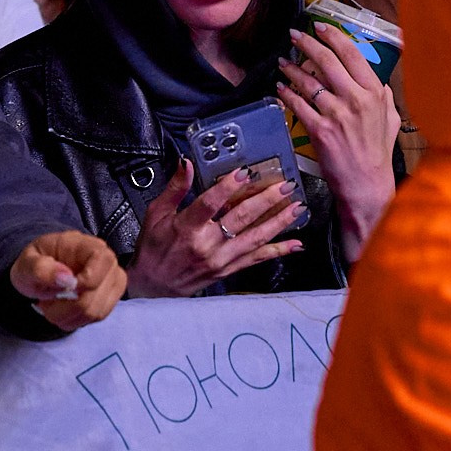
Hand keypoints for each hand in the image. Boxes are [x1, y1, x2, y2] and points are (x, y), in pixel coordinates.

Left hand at [10, 230, 126, 331]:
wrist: (39, 272)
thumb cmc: (35, 263)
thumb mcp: (27, 263)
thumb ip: (41, 268)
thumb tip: (66, 278)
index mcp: (88, 245)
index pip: (103, 261)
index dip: (84, 282)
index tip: (60, 289)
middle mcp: (107, 262)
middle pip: (97, 295)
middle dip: (67, 306)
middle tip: (45, 304)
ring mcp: (112, 281)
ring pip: (97, 311)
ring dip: (69, 316)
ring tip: (52, 308)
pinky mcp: (110, 299)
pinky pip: (97, 317)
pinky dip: (76, 320)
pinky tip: (63, 312)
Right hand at [126, 159, 304, 298]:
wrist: (153, 286)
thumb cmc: (154, 248)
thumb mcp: (156, 213)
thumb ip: (175, 188)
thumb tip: (186, 163)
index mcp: (186, 228)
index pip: (210, 204)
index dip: (228, 187)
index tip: (244, 173)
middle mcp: (206, 245)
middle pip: (240, 219)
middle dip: (265, 201)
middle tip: (283, 186)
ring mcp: (220, 259)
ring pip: (255, 238)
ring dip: (278, 222)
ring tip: (296, 208)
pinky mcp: (228, 270)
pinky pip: (257, 259)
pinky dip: (277, 251)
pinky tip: (295, 244)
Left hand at [280, 25, 400, 258]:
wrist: (367, 185)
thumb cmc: (378, 154)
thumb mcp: (390, 121)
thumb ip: (384, 98)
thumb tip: (379, 83)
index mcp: (375, 93)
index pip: (352, 54)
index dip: (333, 36)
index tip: (320, 27)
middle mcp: (356, 99)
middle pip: (326, 61)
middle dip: (306, 43)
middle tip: (294, 35)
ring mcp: (337, 114)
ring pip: (308, 81)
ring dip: (291, 68)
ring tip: (282, 62)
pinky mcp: (319, 130)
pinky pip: (297, 104)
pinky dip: (286, 93)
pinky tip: (280, 88)